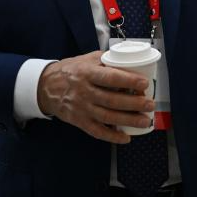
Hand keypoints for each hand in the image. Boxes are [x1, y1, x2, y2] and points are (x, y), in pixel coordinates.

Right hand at [36, 50, 154, 143]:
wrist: (46, 86)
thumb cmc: (71, 70)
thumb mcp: (86, 59)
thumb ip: (105, 60)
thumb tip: (129, 61)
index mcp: (86, 73)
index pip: (110, 77)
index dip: (128, 81)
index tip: (144, 83)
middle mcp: (84, 92)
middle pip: (112, 100)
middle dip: (134, 104)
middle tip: (150, 104)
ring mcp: (81, 108)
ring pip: (108, 117)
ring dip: (128, 120)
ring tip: (145, 120)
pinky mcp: (79, 121)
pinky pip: (97, 131)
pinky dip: (112, 136)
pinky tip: (126, 137)